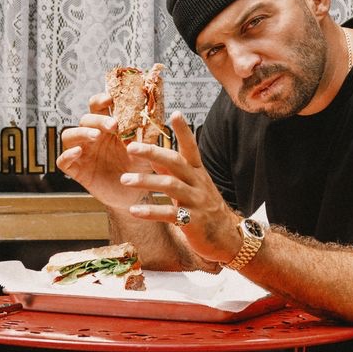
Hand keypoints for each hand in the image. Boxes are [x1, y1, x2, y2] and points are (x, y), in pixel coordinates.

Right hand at [55, 93, 135, 209]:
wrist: (134, 194)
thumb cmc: (138, 168)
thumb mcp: (145, 151)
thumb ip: (146, 136)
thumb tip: (151, 119)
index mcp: (106, 127)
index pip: (97, 107)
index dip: (100, 100)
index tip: (110, 99)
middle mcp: (92, 137)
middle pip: (85, 120)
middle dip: (97, 120)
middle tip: (113, 125)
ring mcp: (82, 153)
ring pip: (68, 136)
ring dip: (81, 133)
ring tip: (95, 136)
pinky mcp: (77, 170)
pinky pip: (62, 161)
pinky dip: (68, 155)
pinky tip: (78, 152)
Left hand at [120, 113, 241, 267]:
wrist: (228, 238)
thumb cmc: (206, 210)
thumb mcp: (192, 187)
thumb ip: (174, 172)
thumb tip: (155, 157)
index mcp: (198, 173)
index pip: (191, 147)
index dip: (183, 131)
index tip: (175, 113)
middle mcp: (198, 183)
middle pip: (176, 163)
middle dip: (153, 153)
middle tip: (130, 147)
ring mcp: (197, 202)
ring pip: (171, 186)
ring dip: (146, 181)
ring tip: (124, 179)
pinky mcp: (193, 222)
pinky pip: (170, 214)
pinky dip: (151, 211)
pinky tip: (134, 210)